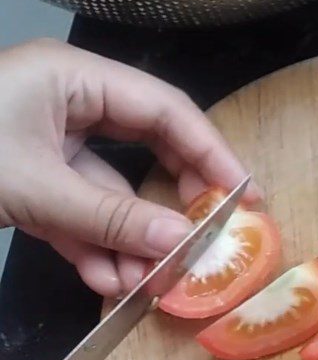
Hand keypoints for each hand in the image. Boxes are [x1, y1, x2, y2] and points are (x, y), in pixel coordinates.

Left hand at [0, 38, 259, 296]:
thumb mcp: (32, 187)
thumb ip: (109, 217)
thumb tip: (181, 244)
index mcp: (76, 79)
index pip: (166, 110)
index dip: (212, 151)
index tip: (245, 194)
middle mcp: (70, 103)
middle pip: (147, 148)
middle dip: (172, 201)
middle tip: (208, 239)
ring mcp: (49, 143)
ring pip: (110, 189)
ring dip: (130, 237)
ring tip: (155, 281)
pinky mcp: (30, 179)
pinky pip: (76, 211)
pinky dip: (93, 246)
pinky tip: (111, 281)